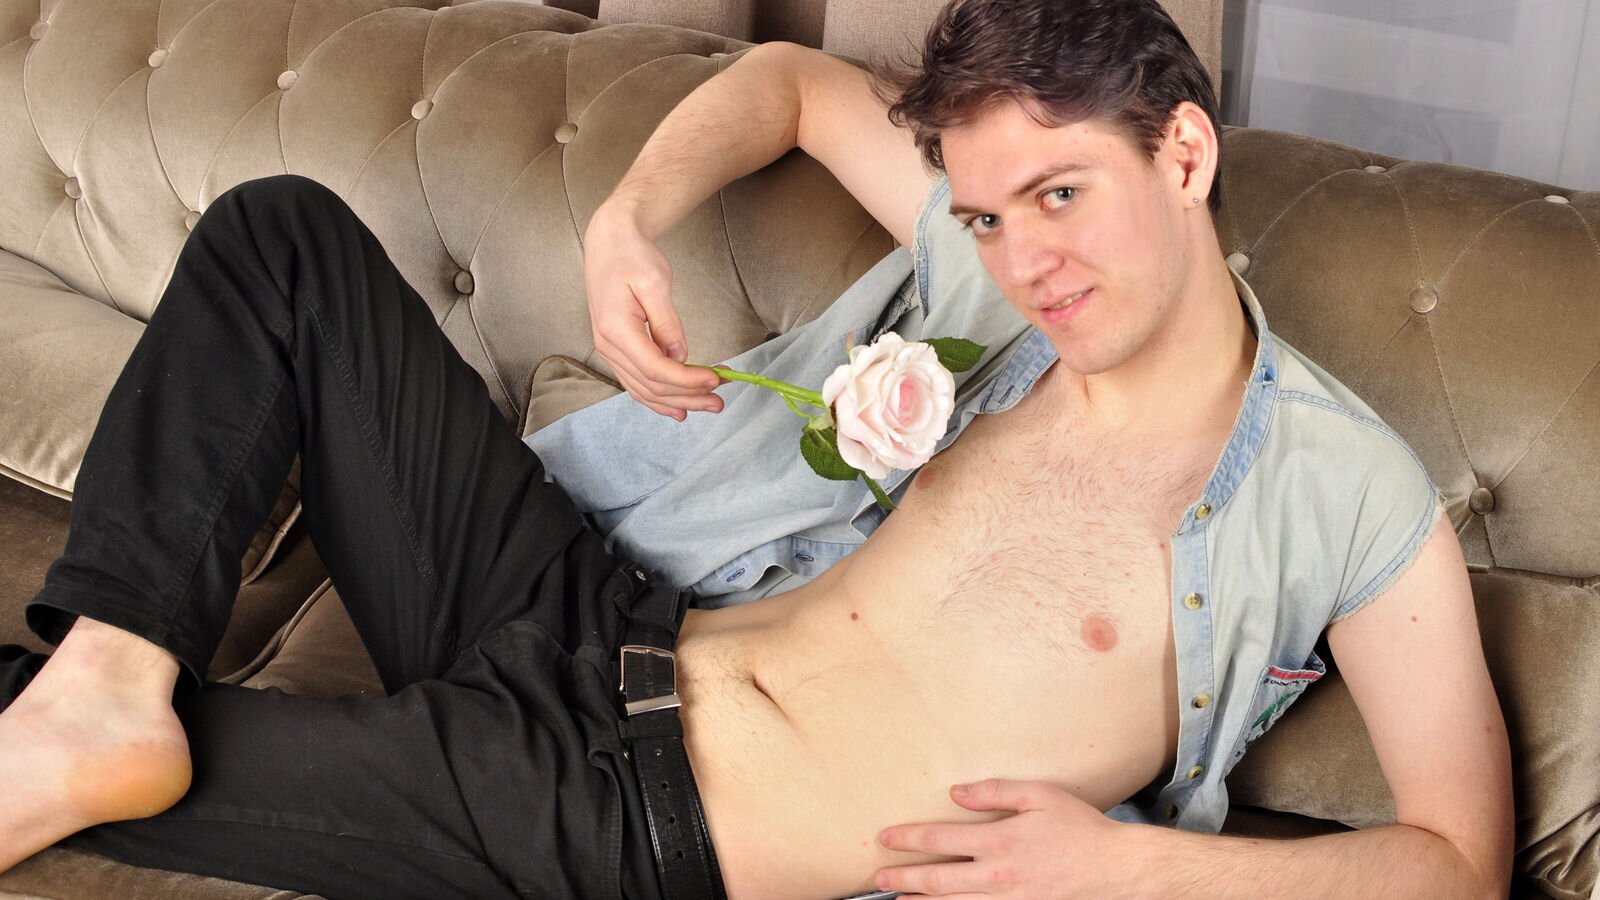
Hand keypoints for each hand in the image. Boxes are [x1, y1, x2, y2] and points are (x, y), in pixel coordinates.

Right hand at [582, 203, 723, 420]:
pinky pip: (637, 383)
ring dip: (678, 402)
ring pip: (645, 390)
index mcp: (616, 330)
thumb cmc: (632, 256)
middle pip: (652, 386)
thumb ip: (668, 322)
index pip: (655, 368)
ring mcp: (610, 352)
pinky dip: (659, 399)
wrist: (609, 244)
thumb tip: (680, 356)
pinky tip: (679, 408)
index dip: (687, 379)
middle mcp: (609, 347)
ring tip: (709, 405)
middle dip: (689, 397)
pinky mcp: (617, 351)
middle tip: (721, 401)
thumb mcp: (655, 282)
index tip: (716, 378)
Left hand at [874, 780, 1124, 897]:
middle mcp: (998, 875)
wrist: (1115, 869)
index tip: (885, 838)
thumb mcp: (1039, 795)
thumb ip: (995, 791)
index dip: (908, 839)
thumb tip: (955, 793)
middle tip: (877, 879)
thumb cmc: (1079, 827)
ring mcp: (1008, 899)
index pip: (940, 840)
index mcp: (1000, 841)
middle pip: (938, 880)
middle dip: (903, 879)